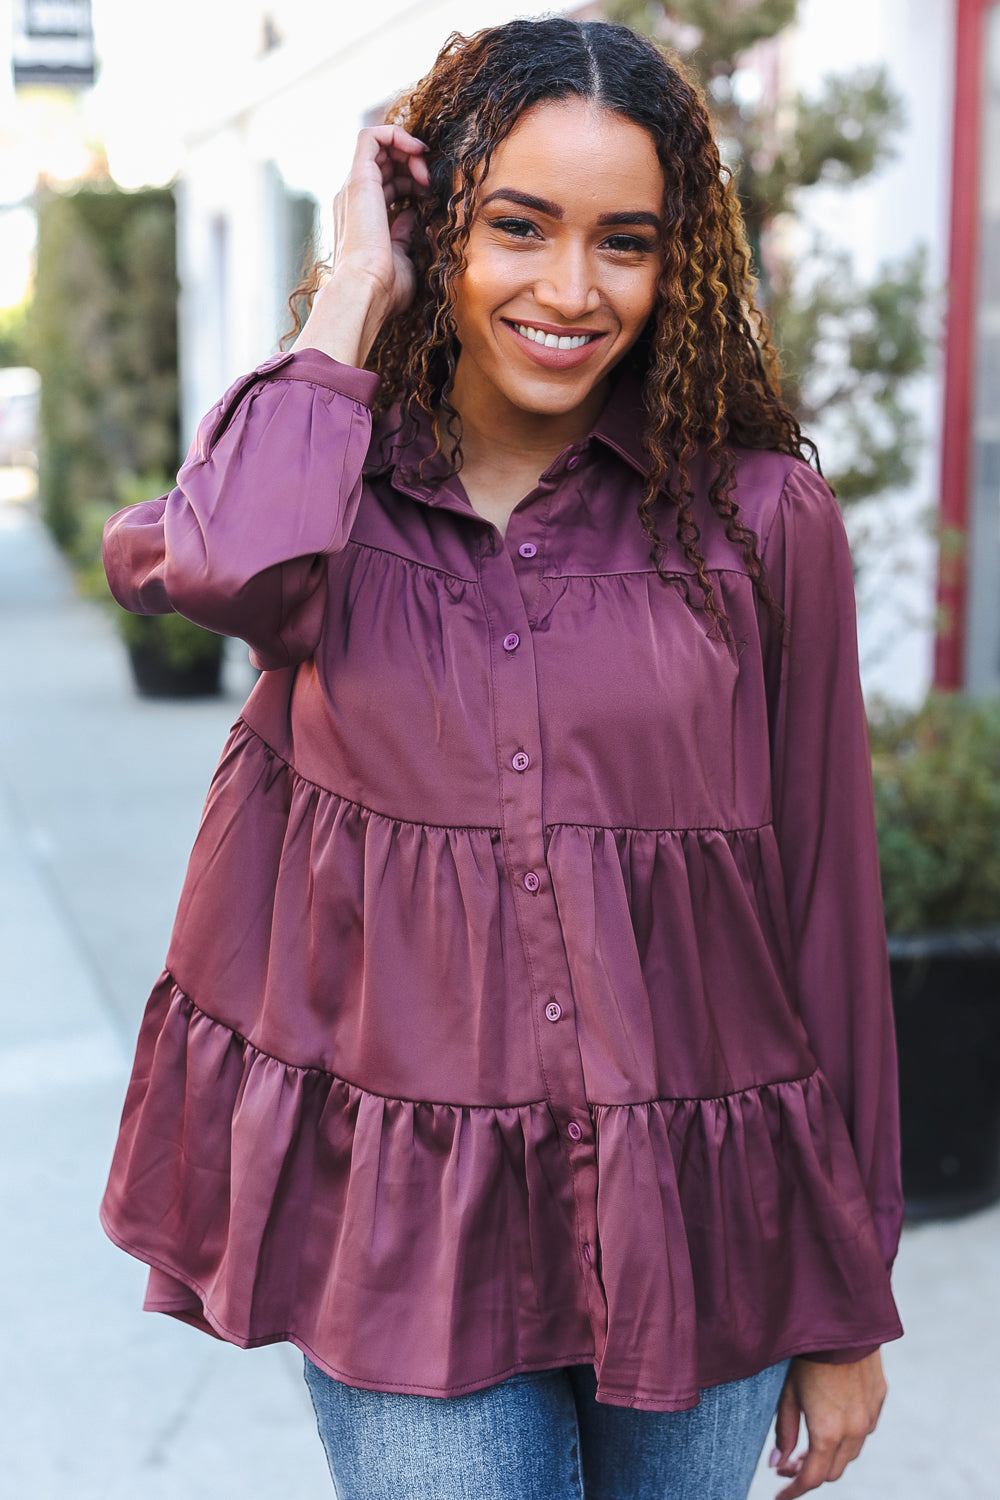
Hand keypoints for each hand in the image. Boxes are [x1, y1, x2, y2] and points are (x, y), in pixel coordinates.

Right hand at [293, 125, 429, 366]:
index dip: (411, 179)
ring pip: (378, 146)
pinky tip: (417, 151)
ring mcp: (354, 188)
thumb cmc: (385, 288)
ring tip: (425, 172)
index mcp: (362, 218)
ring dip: (408, 150)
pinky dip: (396, 134)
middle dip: (412, 163)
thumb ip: (405, 236)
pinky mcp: (358, 179)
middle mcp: (354, 199)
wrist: (367, 291)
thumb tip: (413, 217)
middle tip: (430, 181)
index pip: (386, 183)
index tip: (431, 192)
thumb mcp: (403, 259)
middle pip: (384, 161)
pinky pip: (371, 136)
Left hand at [770, 1352, 886, 1496]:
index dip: (794, 1490)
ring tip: (806, 1446)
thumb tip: (777, 1463)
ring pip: (851, 1452)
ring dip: (829, 1456)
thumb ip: (783, 1432)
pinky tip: (832, 1423)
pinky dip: (847, 1436)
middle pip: (833, 1470)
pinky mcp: (879, 1398)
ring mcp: (871, 1416)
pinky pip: (864, 1429)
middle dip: (810, 1473)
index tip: (779, 1495)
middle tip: (787, 1465)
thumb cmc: (807, 1355)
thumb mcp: (787, 1394)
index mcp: (828, 1433)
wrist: (841, 1321)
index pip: (812, 1478)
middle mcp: (855, 1430)